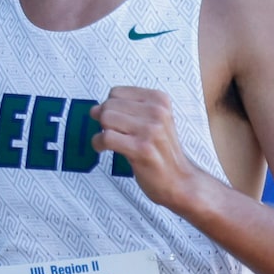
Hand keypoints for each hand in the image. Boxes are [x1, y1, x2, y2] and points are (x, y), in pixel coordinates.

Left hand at [91, 86, 200, 209]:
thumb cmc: (162, 153)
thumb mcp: (156, 121)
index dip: (110, 107)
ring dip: (101, 132)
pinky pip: (106, 137)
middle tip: (110, 133)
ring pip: (106, 118)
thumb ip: (129, 110)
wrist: (179, 180)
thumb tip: (95, 108)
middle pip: (109, 105)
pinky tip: (104, 148)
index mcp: (160, 100)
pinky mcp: (141, 148)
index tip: (114, 120)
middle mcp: (157, 112)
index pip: (116, 92)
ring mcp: (150, 130)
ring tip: (108, 141)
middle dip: (103, 120)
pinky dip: (98, 143)